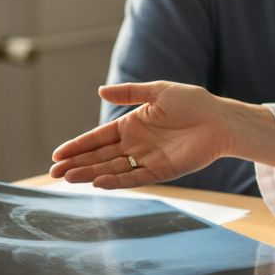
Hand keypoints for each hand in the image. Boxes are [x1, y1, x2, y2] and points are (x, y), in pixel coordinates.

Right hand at [48, 81, 274, 188]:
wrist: (220, 119)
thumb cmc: (192, 102)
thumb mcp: (158, 91)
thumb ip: (130, 93)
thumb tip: (100, 91)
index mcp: (132, 124)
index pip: (98, 137)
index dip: (78, 146)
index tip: (57, 155)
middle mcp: (136, 144)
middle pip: (100, 156)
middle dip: (77, 164)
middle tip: (54, 173)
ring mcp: (147, 159)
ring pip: (112, 169)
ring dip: (91, 174)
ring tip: (68, 179)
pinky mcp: (162, 172)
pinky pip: (135, 178)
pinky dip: (117, 181)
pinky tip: (99, 182)